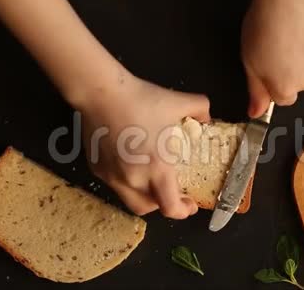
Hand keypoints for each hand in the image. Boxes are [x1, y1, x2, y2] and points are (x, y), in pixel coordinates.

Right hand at [79, 68, 209, 217]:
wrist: (100, 92)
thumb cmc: (140, 99)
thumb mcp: (178, 102)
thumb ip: (200, 109)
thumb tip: (206, 118)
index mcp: (157, 168)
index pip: (170, 208)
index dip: (183, 211)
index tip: (190, 204)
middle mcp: (133, 179)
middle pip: (149, 208)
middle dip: (163, 203)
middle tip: (172, 190)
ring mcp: (112, 176)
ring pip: (130, 199)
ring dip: (144, 195)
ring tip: (151, 179)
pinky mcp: (97, 169)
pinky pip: (114, 183)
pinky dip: (126, 181)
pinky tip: (130, 163)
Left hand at [241, 0, 303, 117]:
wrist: (289, 0)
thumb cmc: (263, 31)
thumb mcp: (249, 64)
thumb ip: (256, 92)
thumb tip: (255, 114)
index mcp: (286, 90)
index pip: (282, 98)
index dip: (273, 82)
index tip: (267, 65)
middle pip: (299, 82)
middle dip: (290, 69)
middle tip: (278, 46)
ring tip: (292, 33)